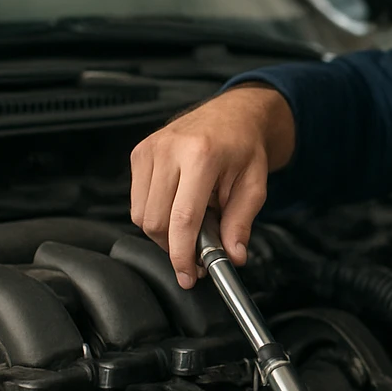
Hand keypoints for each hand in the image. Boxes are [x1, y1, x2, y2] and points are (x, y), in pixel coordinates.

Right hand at [129, 85, 295, 287]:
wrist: (233, 115)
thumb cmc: (244, 147)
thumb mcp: (254, 186)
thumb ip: (240, 223)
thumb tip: (232, 256)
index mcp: (202, 155)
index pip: (182, 218)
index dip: (182, 254)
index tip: (187, 275)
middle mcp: (170, 149)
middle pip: (155, 220)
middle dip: (173, 246)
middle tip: (197, 249)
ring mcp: (150, 148)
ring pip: (141, 214)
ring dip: (163, 230)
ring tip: (192, 220)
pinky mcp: (139, 152)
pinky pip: (137, 199)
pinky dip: (155, 212)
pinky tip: (177, 204)